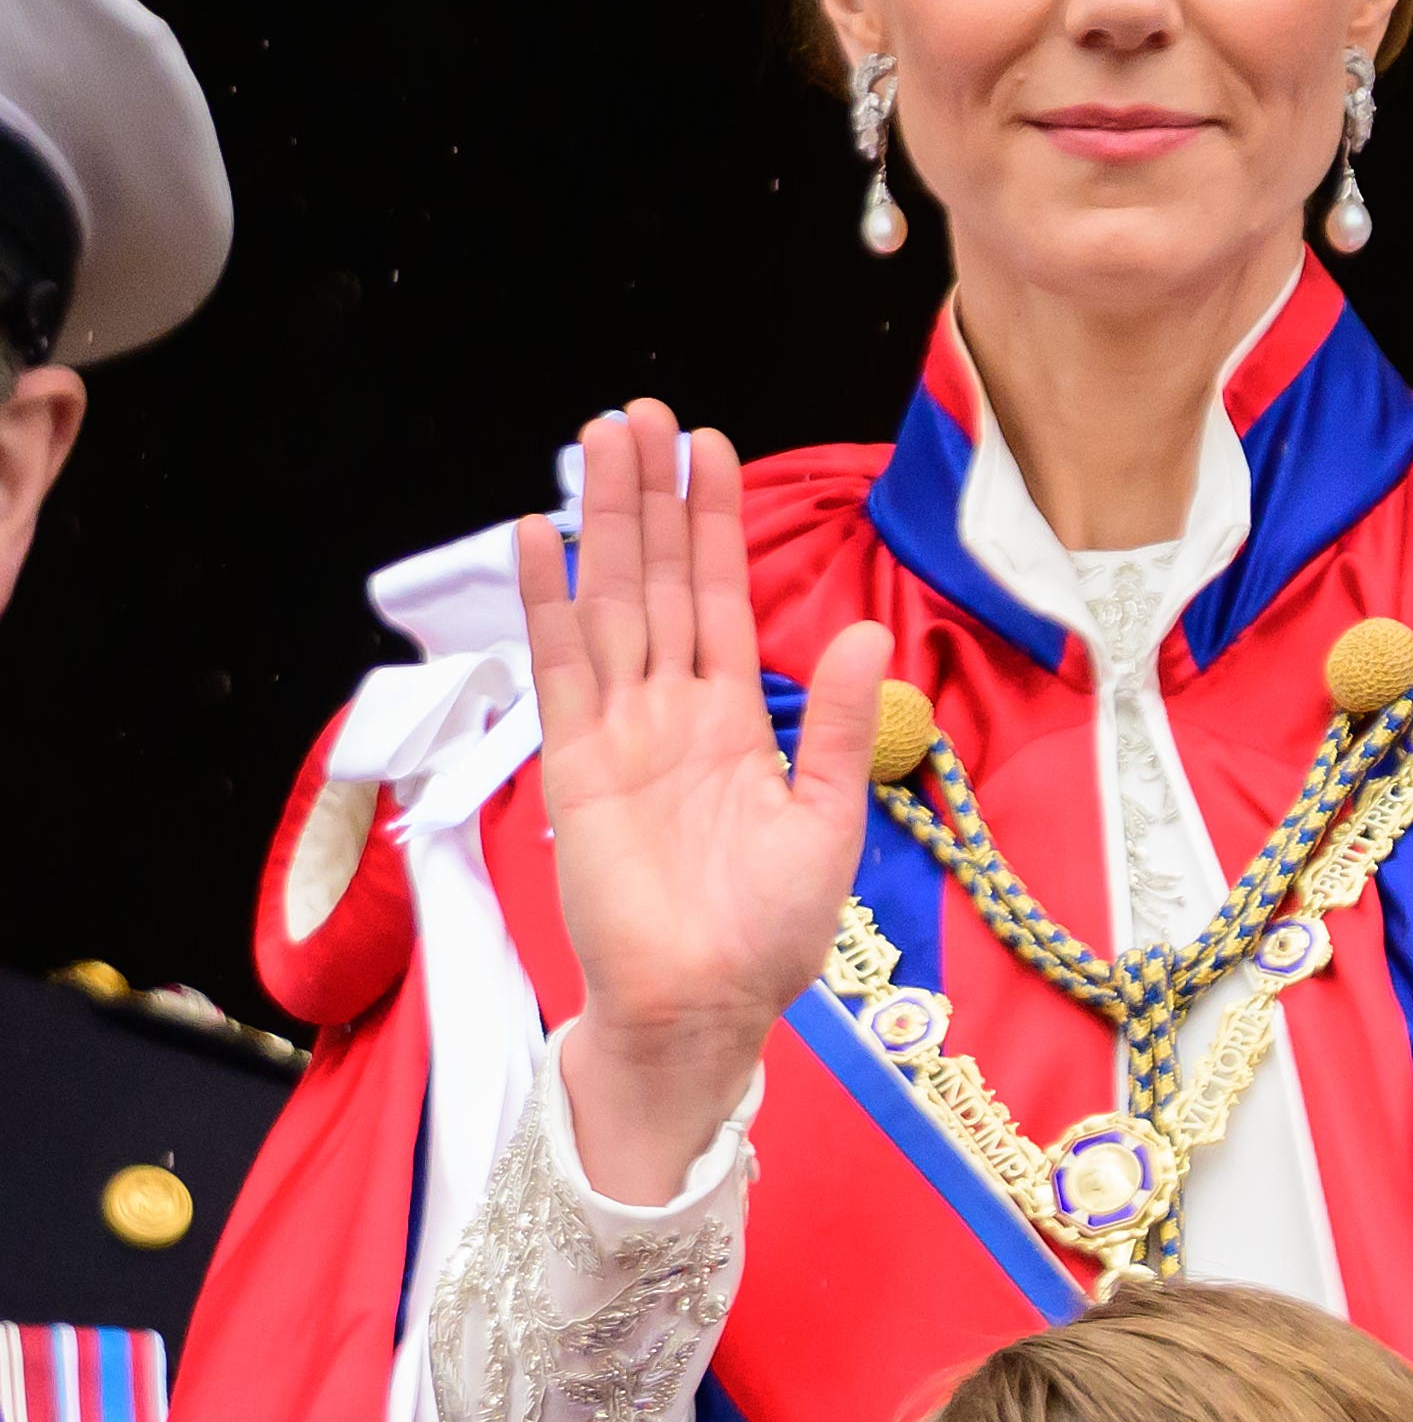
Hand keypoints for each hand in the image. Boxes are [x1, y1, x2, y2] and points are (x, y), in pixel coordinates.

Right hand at [521, 400, 890, 1201]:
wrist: (706, 1009)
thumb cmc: (769, 931)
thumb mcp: (828, 816)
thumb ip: (841, 722)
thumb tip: (870, 631)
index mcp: (734, 718)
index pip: (721, 597)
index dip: (714, 523)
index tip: (708, 447)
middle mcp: (672, 711)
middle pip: (659, 580)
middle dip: (650, 497)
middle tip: (638, 412)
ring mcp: (619, 732)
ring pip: (610, 604)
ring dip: (600, 524)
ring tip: (595, 442)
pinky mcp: (576, 766)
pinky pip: (561, 670)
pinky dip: (546, 603)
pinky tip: (534, 539)